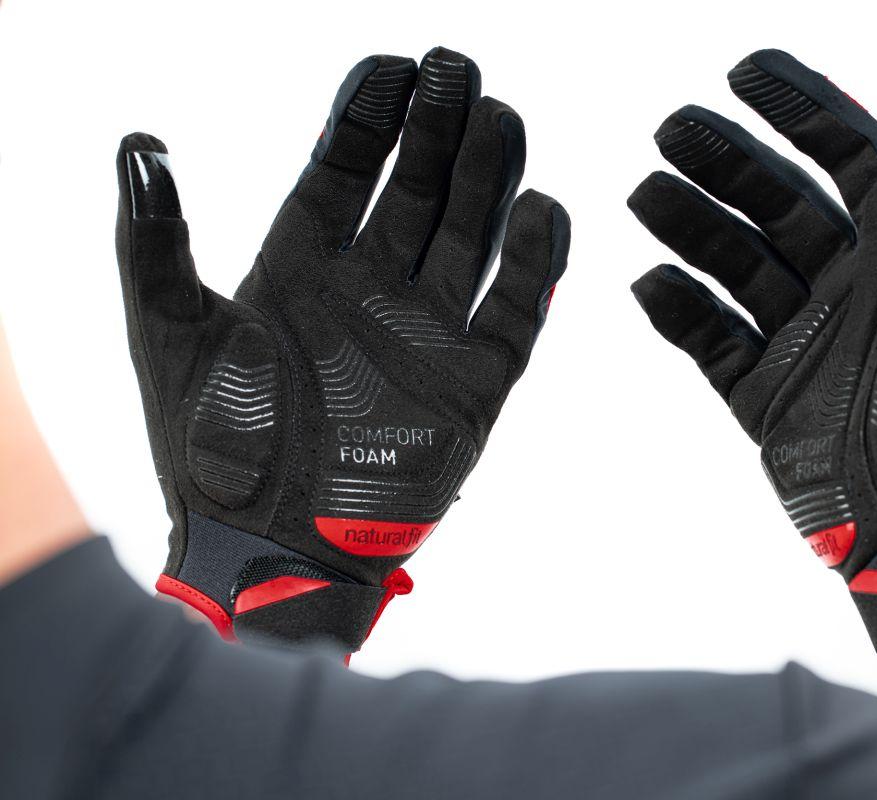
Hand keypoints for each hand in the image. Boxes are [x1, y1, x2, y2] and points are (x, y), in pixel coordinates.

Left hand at [116, 47, 568, 653]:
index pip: (344, 171)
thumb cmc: (213, 452)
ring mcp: (429, 333)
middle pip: (419, 190)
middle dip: (441, 128)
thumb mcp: (168, 336)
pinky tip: (544, 207)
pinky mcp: (477, 383)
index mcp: (302, 269)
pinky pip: (517, 310)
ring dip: (491, 175)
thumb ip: (154, 242)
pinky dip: (537, 262)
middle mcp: (372, 289)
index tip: (392, 65)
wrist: (272, 550)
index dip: (369, 117)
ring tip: (502, 117)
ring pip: (474, 234)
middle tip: (460, 70)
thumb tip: (138, 144)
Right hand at [629, 49, 876, 694]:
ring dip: (690, 227)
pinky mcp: (766, 394)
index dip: (799, 109)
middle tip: (668, 129)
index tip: (742, 73)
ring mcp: (803, 340)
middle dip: (724, 161)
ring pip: (733, 265)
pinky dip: (679, 311)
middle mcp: (848, 287)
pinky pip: (711, 339)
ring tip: (645, 195)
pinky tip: (649, 284)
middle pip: (774, 203)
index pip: (844, 159)